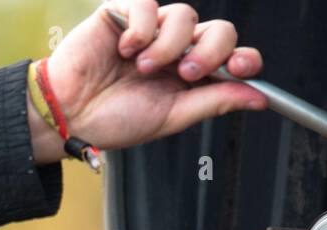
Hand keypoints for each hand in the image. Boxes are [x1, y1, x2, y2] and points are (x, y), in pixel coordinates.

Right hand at [28, 0, 266, 161]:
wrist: (68, 114)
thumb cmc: (112, 120)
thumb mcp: (170, 118)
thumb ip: (214, 102)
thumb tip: (258, 99)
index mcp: (189, 77)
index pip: (231, 56)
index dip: (244, 59)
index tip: (241, 68)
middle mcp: (175, 50)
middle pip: (219, 30)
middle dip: (209, 52)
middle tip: (185, 73)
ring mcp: (152, 30)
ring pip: (186, 16)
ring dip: (168, 45)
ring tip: (141, 67)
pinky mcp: (125, 13)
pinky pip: (149, 4)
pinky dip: (141, 28)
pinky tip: (124, 48)